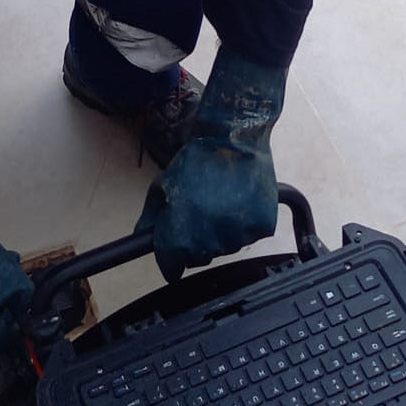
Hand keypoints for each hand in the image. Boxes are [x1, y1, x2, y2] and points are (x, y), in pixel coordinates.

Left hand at [136, 49, 284, 279]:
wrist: (233, 139)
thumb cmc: (196, 160)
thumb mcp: (163, 185)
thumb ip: (151, 216)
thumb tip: (143, 237)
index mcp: (181, 235)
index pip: (172, 267)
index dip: (171, 260)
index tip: (173, 255)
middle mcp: (210, 242)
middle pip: (200, 259)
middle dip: (196, 244)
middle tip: (201, 216)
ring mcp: (238, 236)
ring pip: (226, 248)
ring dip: (222, 233)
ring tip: (222, 203)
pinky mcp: (262, 227)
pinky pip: (250, 236)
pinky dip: (245, 225)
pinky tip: (240, 201)